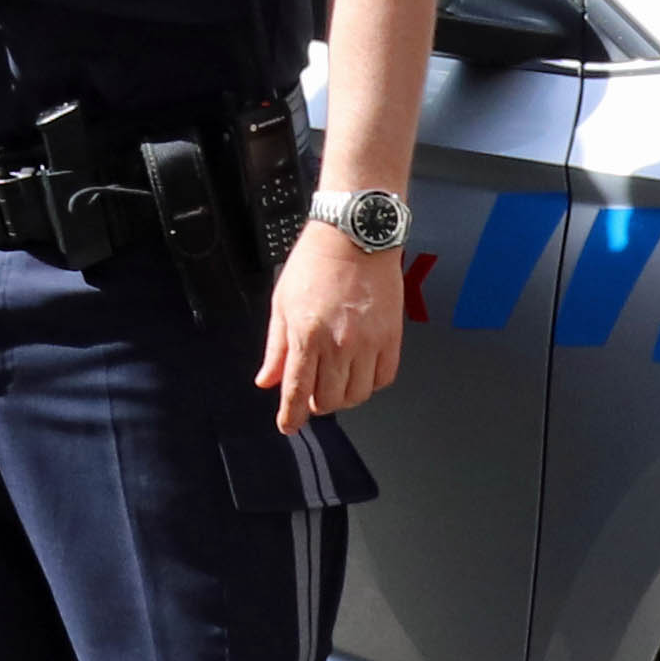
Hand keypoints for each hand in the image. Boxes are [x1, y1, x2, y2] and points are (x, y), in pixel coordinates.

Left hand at [257, 221, 407, 430]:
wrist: (355, 235)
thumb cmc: (316, 262)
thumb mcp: (283, 303)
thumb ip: (276, 348)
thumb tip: (268, 380)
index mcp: (307, 335)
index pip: (297, 391)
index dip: (291, 416)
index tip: (288, 425)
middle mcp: (339, 343)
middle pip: (329, 400)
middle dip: (317, 404)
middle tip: (313, 393)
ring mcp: (369, 342)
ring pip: (357, 395)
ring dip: (344, 397)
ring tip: (336, 381)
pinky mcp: (392, 337)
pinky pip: (383, 378)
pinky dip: (370, 383)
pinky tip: (360, 370)